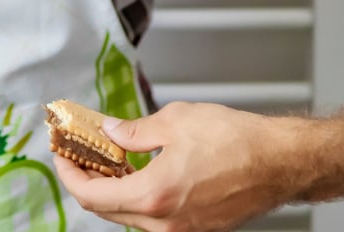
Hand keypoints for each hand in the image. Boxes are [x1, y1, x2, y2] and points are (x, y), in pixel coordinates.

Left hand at [51, 102, 302, 231]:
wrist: (282, 162)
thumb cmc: (239, 141)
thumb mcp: (176, 121)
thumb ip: (134, 132)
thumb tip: (109, 133)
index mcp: (153, 196)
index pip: (91, 195)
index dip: (69, 174)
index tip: (61, 154)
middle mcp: (164, 224)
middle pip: (106, 210)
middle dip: (87, 181)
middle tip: (80, 153)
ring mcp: (181, 231)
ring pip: (130, 216)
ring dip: (113, 190)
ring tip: (109, 159)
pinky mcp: (196, 229)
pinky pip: (154, 218)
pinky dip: (138, 197)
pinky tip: (140, 173)